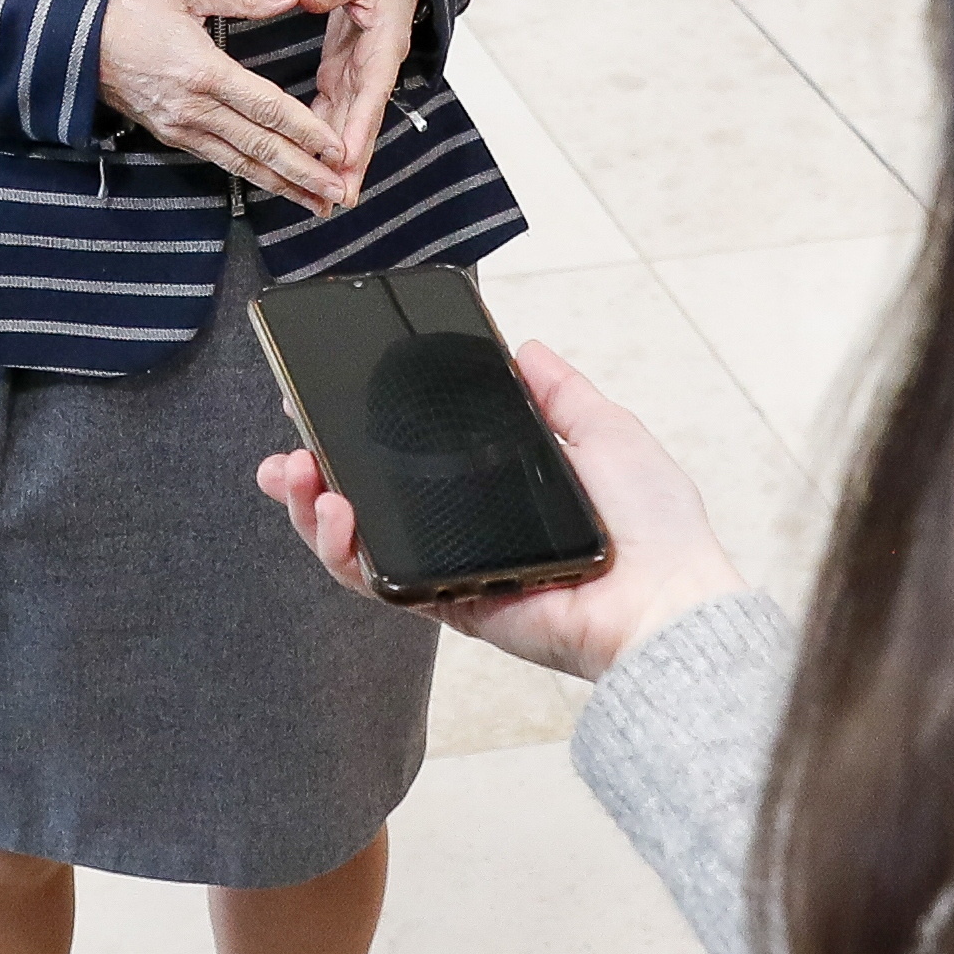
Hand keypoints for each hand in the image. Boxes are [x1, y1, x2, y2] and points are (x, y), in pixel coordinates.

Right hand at [98, 0, 349, 213]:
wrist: (73, 44)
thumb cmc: (130, 11)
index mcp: (204, 71)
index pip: (265, 108)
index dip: (304, 130)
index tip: (336, 148)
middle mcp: (195, 109)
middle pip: (259, 146)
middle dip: (303, 172)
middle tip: (339, 190)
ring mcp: (182, 128)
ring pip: (241, 163)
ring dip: (282, 185)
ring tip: (317, 203)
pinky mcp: (173, 136)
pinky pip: (220, 161)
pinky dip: (252, 176)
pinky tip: (277, 186)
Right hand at [259, 342, 741, 681]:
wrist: (667, 598)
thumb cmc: (653, 524)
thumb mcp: (605, 432)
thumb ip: (560, 394)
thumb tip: (526, 347)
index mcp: (496, 491)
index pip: (409, 462)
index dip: (359, 439)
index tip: (320, 407)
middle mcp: (466, 532)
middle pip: (368, 506)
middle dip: (313, 480)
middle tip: (286, 454)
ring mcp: (454, 571)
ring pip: (359, 548)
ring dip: (314, 513)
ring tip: (301, 479)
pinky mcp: (452, 606)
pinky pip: (383, 585)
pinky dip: (347, 555)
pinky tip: (337, 516)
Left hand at [300, 0, 423, 192]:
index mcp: (385, 43)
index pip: (373, 90)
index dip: (360, 125)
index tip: (345, 157)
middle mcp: (376, 67)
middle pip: (364, 121)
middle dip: (353, 162)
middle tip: (339, 198)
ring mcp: (361, 74)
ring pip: (350, 124)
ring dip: (339, 161)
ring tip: (326, 198)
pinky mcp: (346, 73)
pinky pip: (335, 111)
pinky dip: (322, 139)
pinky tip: (308, 164)